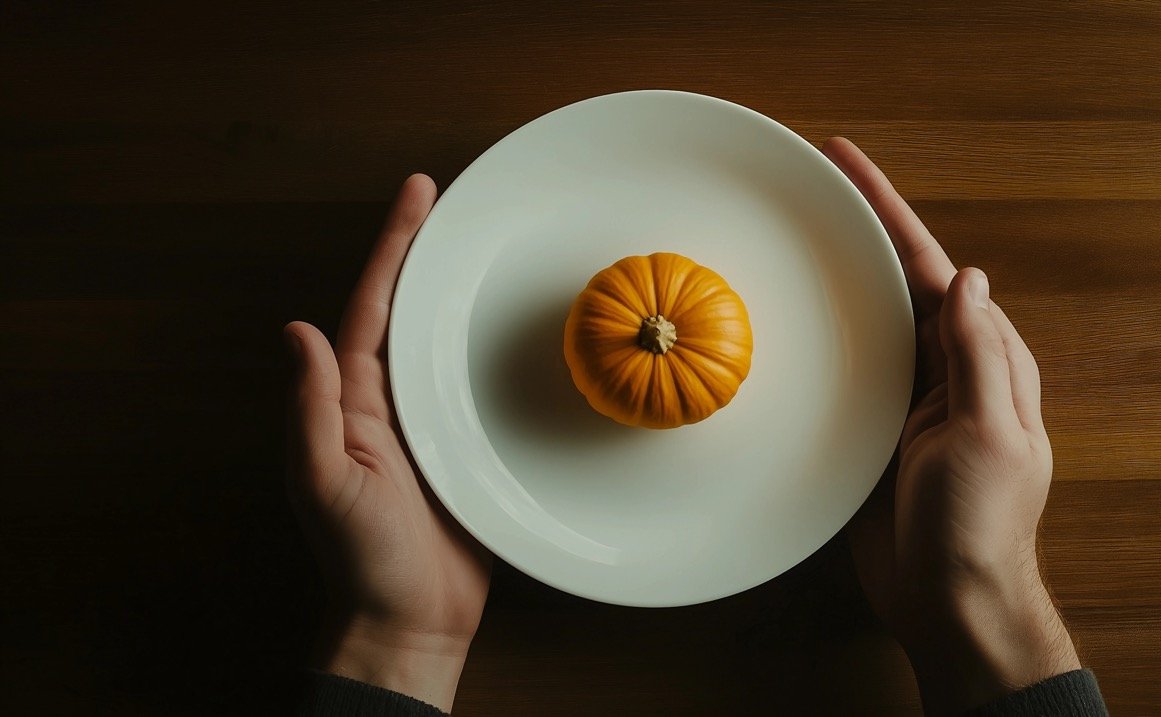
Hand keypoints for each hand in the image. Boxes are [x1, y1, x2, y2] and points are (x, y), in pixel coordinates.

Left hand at [284, 175, 490, 711]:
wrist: (408, 620)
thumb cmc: (360, 559)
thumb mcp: (323, 481)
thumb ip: (313, 408)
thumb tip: (297, 332)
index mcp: (354, 401)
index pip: (371, 307)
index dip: (392, 248)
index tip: (417, 195)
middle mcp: (389, 403)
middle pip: (409, 311)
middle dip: (425, 253)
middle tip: (453, 201)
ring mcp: (429, 425)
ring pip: (445, 343)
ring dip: (459, 294)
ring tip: (485, 246)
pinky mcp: (466, 450)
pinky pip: (479, 387)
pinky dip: (494, 352)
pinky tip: (517, 331)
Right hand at [823, 138, 1079, 712]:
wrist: (946, 599)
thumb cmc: (978, 524)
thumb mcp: (989, 434)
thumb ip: (978, 356)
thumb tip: (967, 278)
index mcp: (982, 359)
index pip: (933, 267)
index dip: (890, 212)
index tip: (846, 164)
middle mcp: (943, 368)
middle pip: (896, 279)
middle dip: (859, 228)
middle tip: (808, 184)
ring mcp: (905, 397)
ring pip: (866, 317)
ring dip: (835, 274)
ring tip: (793, 231)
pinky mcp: (870, 428)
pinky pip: (844, 366)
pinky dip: (820, 333)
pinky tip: (789, 317)